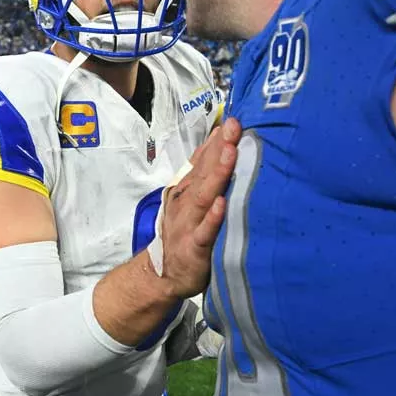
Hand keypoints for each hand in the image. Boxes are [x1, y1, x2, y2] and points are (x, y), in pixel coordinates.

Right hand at [154, 118, 240, 298]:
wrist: (162, 274)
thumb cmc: (184, 233)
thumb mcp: (188, 201)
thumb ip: (203, 173)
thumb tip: (220, 140)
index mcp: (186, 191)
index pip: (201, 161)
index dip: (215, 141)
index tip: (231, 122)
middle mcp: (186, 203)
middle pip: (203, 172)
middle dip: (219, 149)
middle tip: (233, 128)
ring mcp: (189, 225)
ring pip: (204, 196)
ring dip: (217, 174)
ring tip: (230, 154)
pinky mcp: (195, 249)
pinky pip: (204, 232)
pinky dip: (212, 218)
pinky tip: (221, 205)